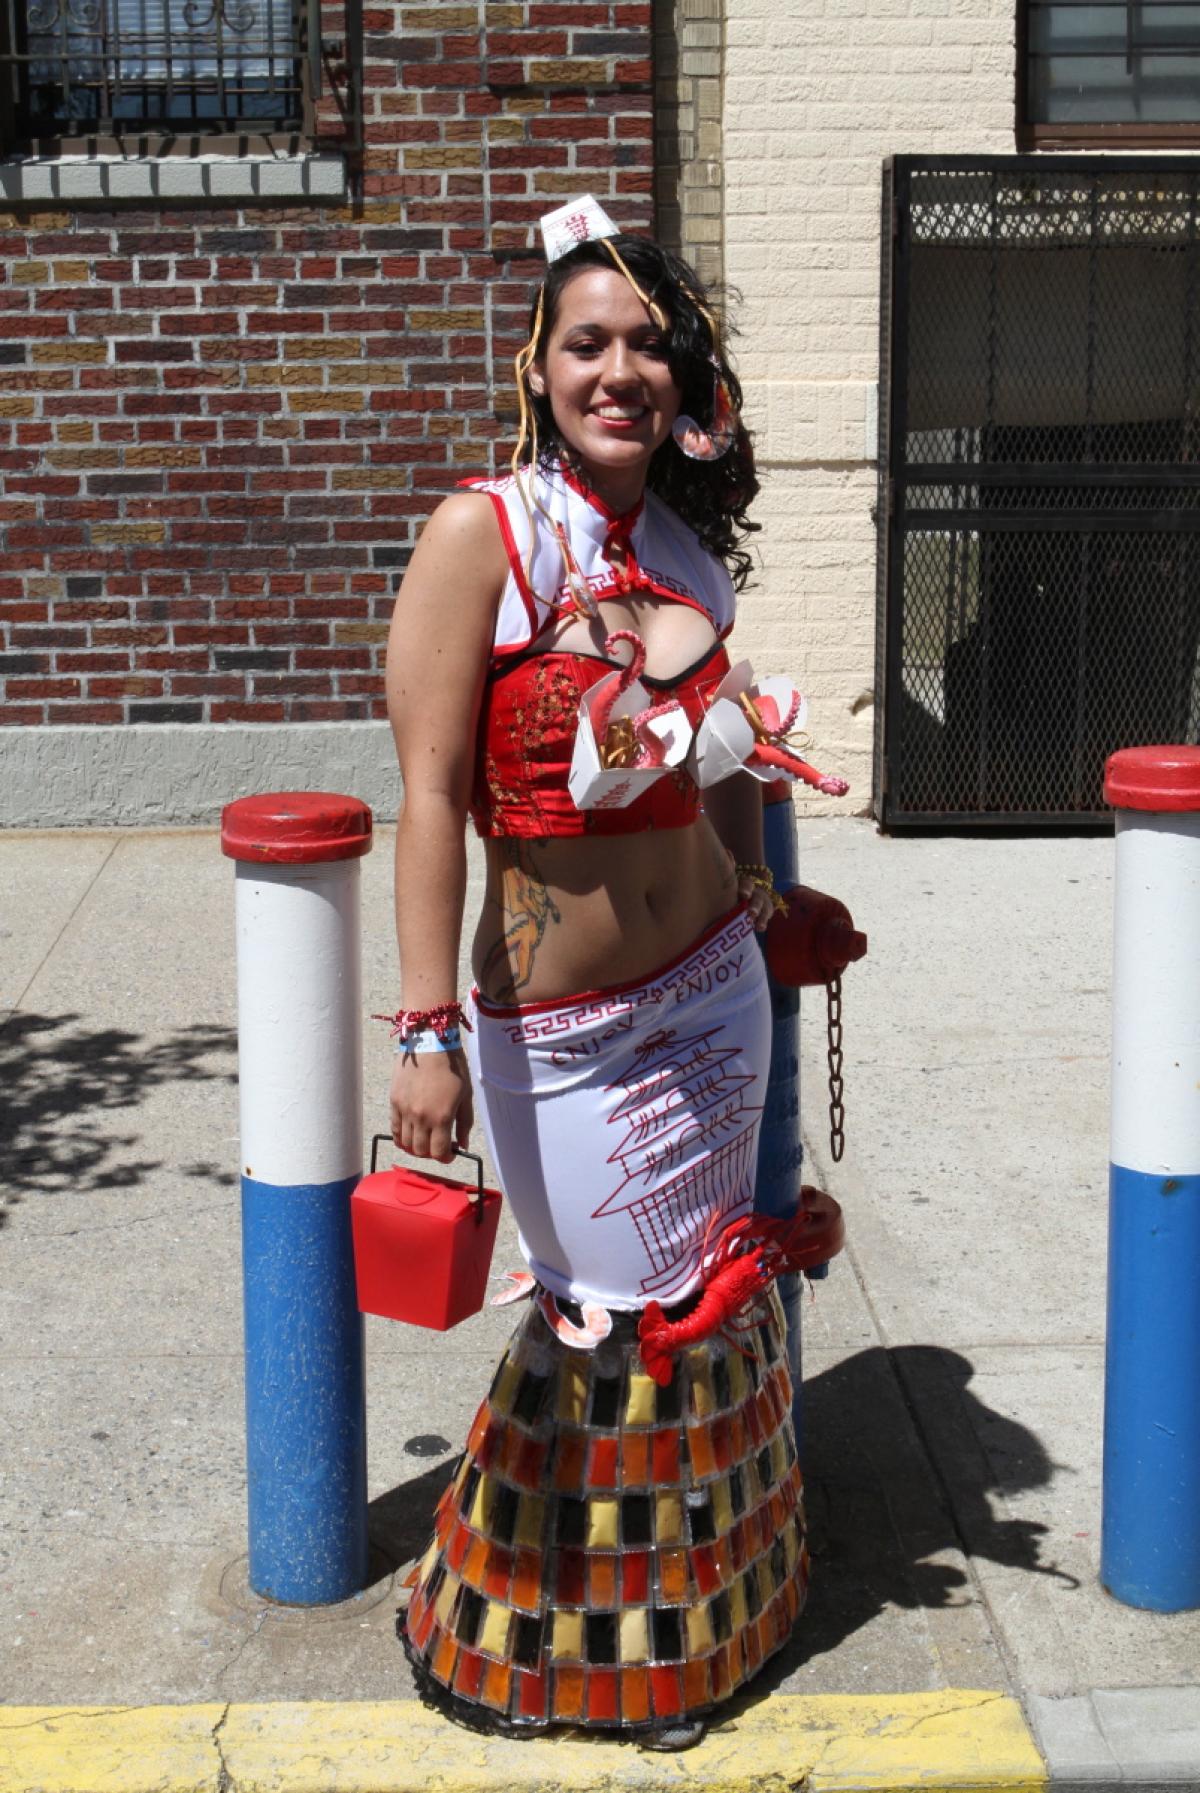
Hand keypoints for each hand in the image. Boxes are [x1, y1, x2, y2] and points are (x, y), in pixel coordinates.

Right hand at [389, 1049, 473, 1163]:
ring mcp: (404, 1110)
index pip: (439, 1152)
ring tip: (425, 1139)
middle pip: (421, 1151)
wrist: (430, 1043)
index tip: (451, 1152)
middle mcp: (420, 1117)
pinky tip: (410, 1134)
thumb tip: (463, 1145)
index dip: (446, 1157)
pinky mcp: (394, 1102)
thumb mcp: (466, 1095)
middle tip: (439, 1145)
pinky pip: (394, 1129)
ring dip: (416, 1147)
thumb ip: (465, 1123)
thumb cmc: (453, 1067)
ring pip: (406, 1143)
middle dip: (432, 1153)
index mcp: (441, 1117)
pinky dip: (401, 1137)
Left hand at [735, 868, 776, 932]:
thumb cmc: (733, 883)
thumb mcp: (730, 876)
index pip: (748, 884)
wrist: (746, 884)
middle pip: (757, 898)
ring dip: (761, 916)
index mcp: (745, 883)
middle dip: (755, 906)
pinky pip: (766, 916)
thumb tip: (728, 854)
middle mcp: (756, 892)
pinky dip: (763, 922)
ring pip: (764, 908)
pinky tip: (760, 928)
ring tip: (758, 926)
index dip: (746, 889)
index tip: (743, 895)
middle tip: (751, 913)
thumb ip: (729, 867)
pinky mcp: (765, 910)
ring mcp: (761, 901)